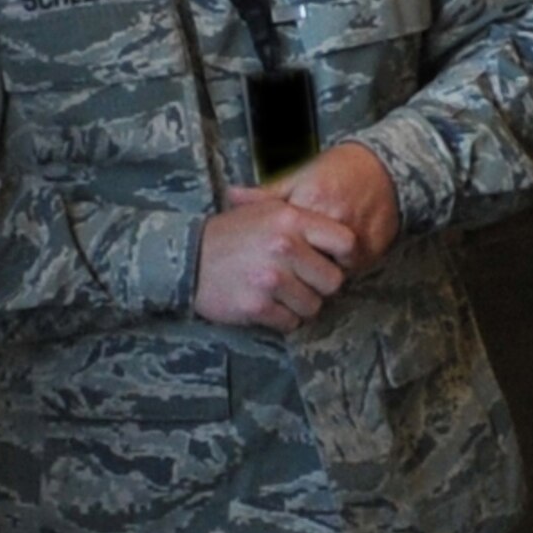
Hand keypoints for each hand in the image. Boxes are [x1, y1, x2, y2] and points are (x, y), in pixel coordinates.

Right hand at [193, 196, 352, 330]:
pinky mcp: (258, 305)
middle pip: (333, 281)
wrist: (187, 258)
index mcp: (291, 219)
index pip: (346, 243)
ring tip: (279, 293)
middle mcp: (284, 246)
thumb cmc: (231, 234)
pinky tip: (266, 304)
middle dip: (319, 285)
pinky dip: (281, 319)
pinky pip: (290, 322)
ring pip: (313, 306)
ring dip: (299, 304)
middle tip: (300, 281)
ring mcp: (271, 277)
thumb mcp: (264, 210)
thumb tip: (342, 224)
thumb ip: (302, 215)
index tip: (329, 262)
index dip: (344, 257)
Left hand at [240, 143, 400, 272]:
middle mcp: (336, 217)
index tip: (273, 252)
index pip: (286, 239)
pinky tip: (337, 257)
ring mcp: (358, 234)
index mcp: (312, 200)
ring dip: (321, 267)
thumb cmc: (337, 171)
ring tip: (315, 259)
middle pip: (307, 258)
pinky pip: (352, 270)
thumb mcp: (300, 176)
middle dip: (299, 264)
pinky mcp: (375, 248)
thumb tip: (231, 195)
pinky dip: (342, 267)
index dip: (278, 250)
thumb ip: (267, 194)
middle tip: (293, 262)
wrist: (385, 168)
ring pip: (331, 268)